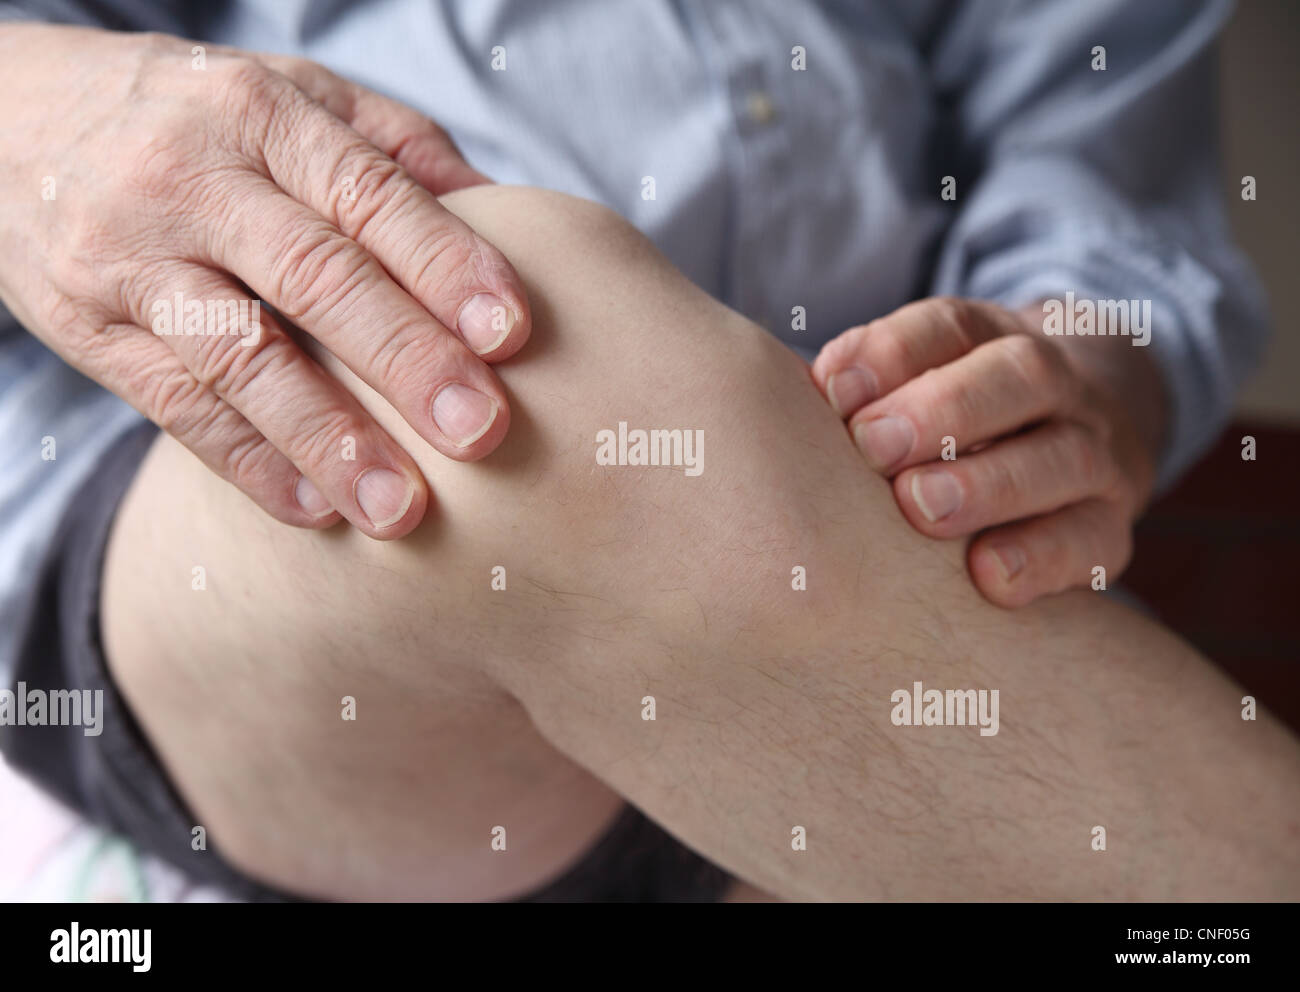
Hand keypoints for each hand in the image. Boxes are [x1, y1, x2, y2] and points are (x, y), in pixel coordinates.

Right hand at [0, 24, 530, 537]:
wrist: (10, 119)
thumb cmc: (197, 119)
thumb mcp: (291, 99)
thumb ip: (394, 151)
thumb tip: (503, 220)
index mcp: (264, 116)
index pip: (367, 193)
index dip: (444, 263)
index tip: (512, 334)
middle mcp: (195, 181)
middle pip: (313, 276)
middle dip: (404, 358)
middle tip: (481, 432)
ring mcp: (133, 258)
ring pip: (239, 356)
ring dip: (327, 437)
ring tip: (401, 508)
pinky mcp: (90, 329)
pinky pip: (175, 406)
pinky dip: (248, 463)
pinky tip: (316, 512)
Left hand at [811, 297, 1164, 605]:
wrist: (1086, 432)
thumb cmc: (961, 419)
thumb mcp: (922, 380)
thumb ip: (867, 386)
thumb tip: (816, 392)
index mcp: (996, 338)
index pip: (950, 327)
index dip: (892, 354)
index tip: (835, 392)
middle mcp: (1061, 387)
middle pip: (1021, 376)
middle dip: (945, 410)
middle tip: (876, 447)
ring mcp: (1099, 456)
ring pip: (1065, 458)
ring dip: (988, 484)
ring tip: (923, 509)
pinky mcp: (1113, 529)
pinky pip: (1094, 542)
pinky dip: (1042, 559)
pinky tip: (989, 576)